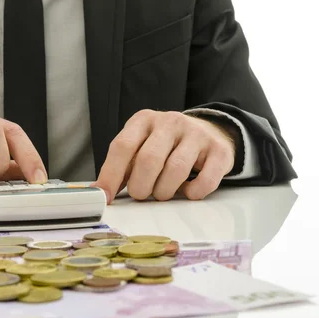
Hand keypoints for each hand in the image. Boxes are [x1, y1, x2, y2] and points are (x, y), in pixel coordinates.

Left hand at [93, 109, 235, 202]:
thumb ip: (120, 167)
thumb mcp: (139, 147)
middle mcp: (170, 122)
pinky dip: (193, 193)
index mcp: (143, 120)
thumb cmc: (164, 147)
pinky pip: (205, 181)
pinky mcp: (219, 150)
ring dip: (164, 192)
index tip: (105, 197)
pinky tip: (187, 191)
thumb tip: (99, 193)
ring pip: (175, 171)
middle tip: (142, 194)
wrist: (207, 132)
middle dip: (141, 187)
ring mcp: (196, 134)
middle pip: (148, 160)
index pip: (122, 146)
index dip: (111, 175)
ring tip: (162, 192)